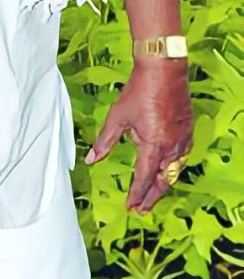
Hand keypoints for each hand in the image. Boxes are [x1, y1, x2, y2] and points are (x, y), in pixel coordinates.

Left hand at [85, 60, 193, 214]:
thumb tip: (91, 159)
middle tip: (141, 209)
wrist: (163, 68)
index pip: (144, 179)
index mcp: (153, 145)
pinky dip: (174, 167)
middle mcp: (171, 146)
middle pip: (163, 180)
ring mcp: (182, 138)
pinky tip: (168, 168)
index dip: (136, 194)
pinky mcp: (188, 129)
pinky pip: (182, 156)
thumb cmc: (139, 90)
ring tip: (153, 194)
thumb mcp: (117, 117)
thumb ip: (105, 141)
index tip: (130, 206)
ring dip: (163, 183)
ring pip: (175, 170)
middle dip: (152, 197)